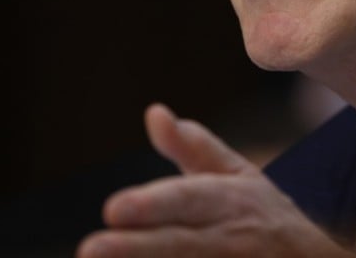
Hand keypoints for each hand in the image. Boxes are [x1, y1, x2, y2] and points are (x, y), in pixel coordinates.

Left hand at [76, 103, 355, 257]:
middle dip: (137, 248)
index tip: (112, 209)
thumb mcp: (237, 176)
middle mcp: (234, 240)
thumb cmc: (266, 217)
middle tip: (90, 249)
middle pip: (182, 246)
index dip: (152, 205)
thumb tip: (152, 112)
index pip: (189, 199)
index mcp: (232, 201)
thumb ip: (192, 147)